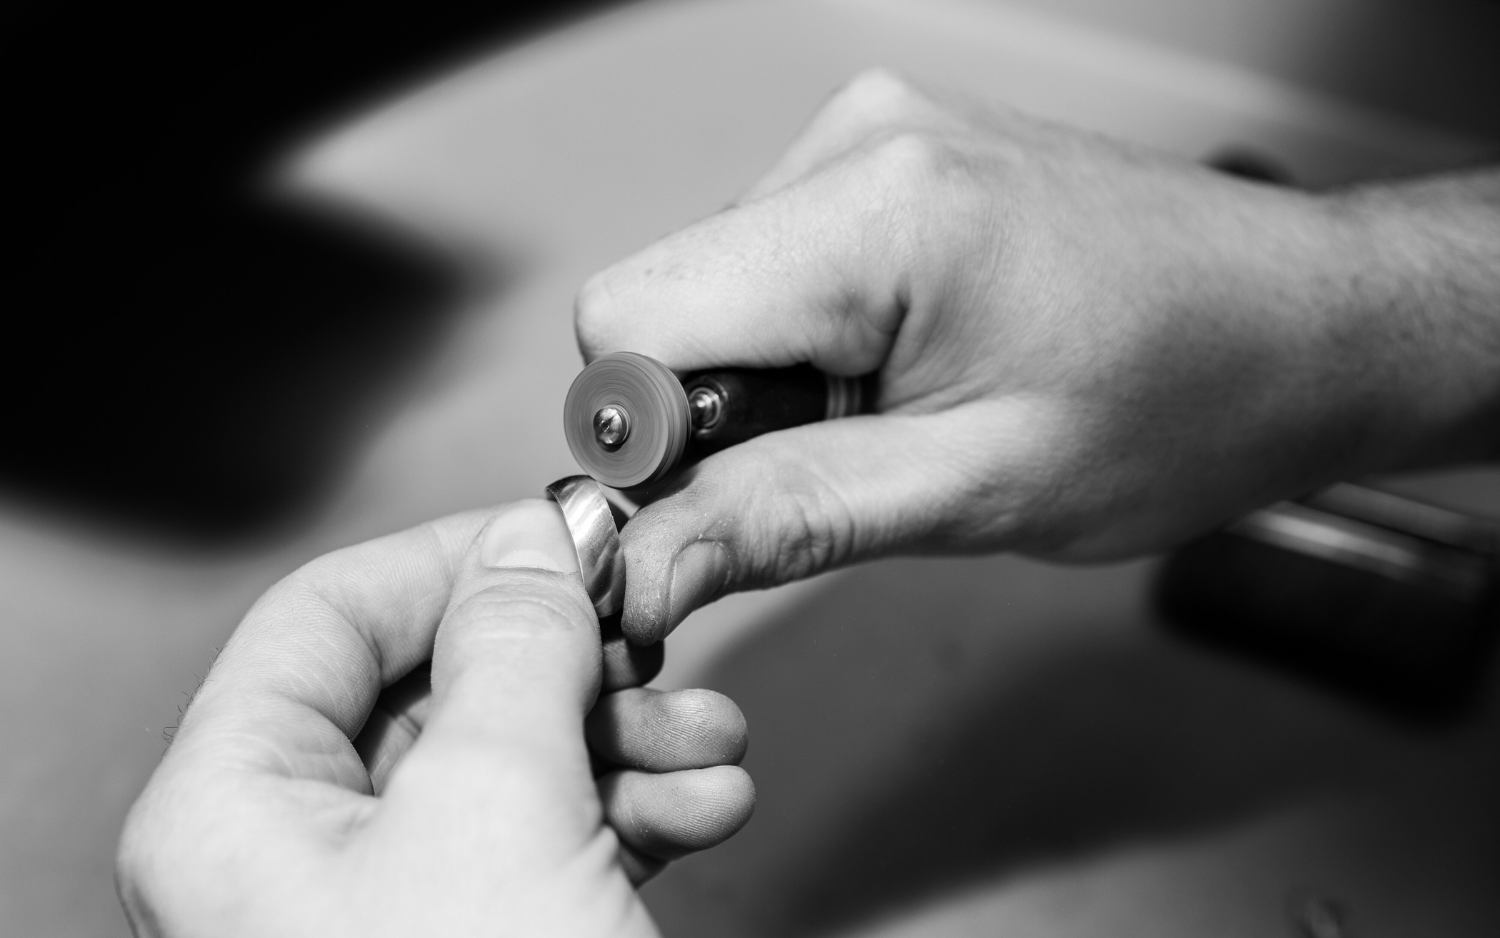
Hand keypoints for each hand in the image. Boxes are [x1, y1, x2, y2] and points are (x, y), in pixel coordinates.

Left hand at [117, 501, 754, 936]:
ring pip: (514, 759)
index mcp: (237, 813)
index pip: (327, 616)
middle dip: (569, 664)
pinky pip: (554, 831)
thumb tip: (529, 542)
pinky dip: (635, 804)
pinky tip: (703, 800)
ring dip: (626, 736)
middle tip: (646, 643)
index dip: (453, 557)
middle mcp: (302, 858)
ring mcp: (398, 906)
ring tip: (706, 740)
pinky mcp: (485, 936)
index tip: (559, 534)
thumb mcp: (501, 805)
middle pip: (439, 688)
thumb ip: (515, 647)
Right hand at [576, 69, 1499, 641]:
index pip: (631, 322)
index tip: (722, 501)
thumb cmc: (1186, 398)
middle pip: (664, 303)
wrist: (1297, 326)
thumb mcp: (975, 493)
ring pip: (715, 290)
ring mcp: (872, 136)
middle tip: (852, 459)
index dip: (650, 438)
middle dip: (723, 413)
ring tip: (908, 408)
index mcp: (879, 212)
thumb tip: (639, 563)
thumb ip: (784, 517)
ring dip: (778, 378)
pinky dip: (813, 338)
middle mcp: (859, 141)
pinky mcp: (889, 156)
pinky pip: (774, 263)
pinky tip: (912, 364)